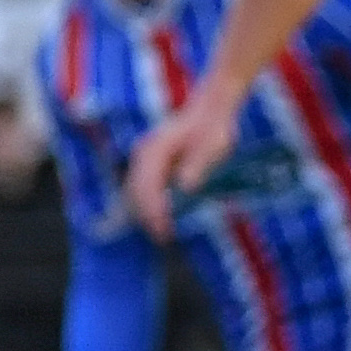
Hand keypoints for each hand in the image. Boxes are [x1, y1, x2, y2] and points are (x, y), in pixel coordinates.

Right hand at [122, 99, 238, 239]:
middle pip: (136, 191)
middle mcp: (144, 153)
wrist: (210, 113)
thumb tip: (186, 186)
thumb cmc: (213, 130)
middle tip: (164, 237)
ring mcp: (144, 159)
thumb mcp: (213, 146)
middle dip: (147, 216)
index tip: (164, 228)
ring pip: (136, 192)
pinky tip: (162, 218)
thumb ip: (198, 165)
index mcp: (156, 148)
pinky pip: (143, 189)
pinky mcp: (150, 166)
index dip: (154, 210)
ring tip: (162, 232)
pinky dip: (150, 205)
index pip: (147, 185)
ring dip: (146, 213)